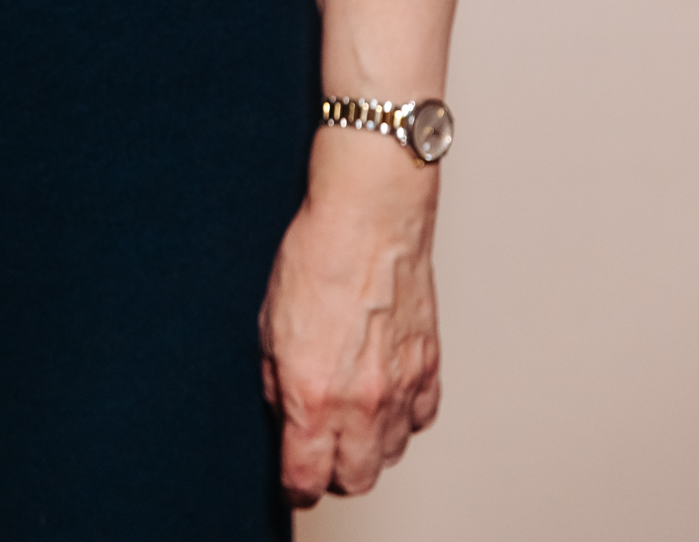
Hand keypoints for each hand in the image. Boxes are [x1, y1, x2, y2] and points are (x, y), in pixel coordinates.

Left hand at [257, 127, 441, 505]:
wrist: (370, 214)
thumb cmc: (317, 254)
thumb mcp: (269, 322)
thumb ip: (276, 380)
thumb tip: (283, 410)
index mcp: (313, 395)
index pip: (307, 478)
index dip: (296, 483)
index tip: (293, 475)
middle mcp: (361, 402)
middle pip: (355, 480)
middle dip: (334, 473)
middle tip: (322, 449)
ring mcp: (400, 388)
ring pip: (390, 454)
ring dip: (370, 446)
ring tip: (352, 417)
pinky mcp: (429, 367)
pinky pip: (420, 419)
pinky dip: (403, 416)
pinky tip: (385, 393)